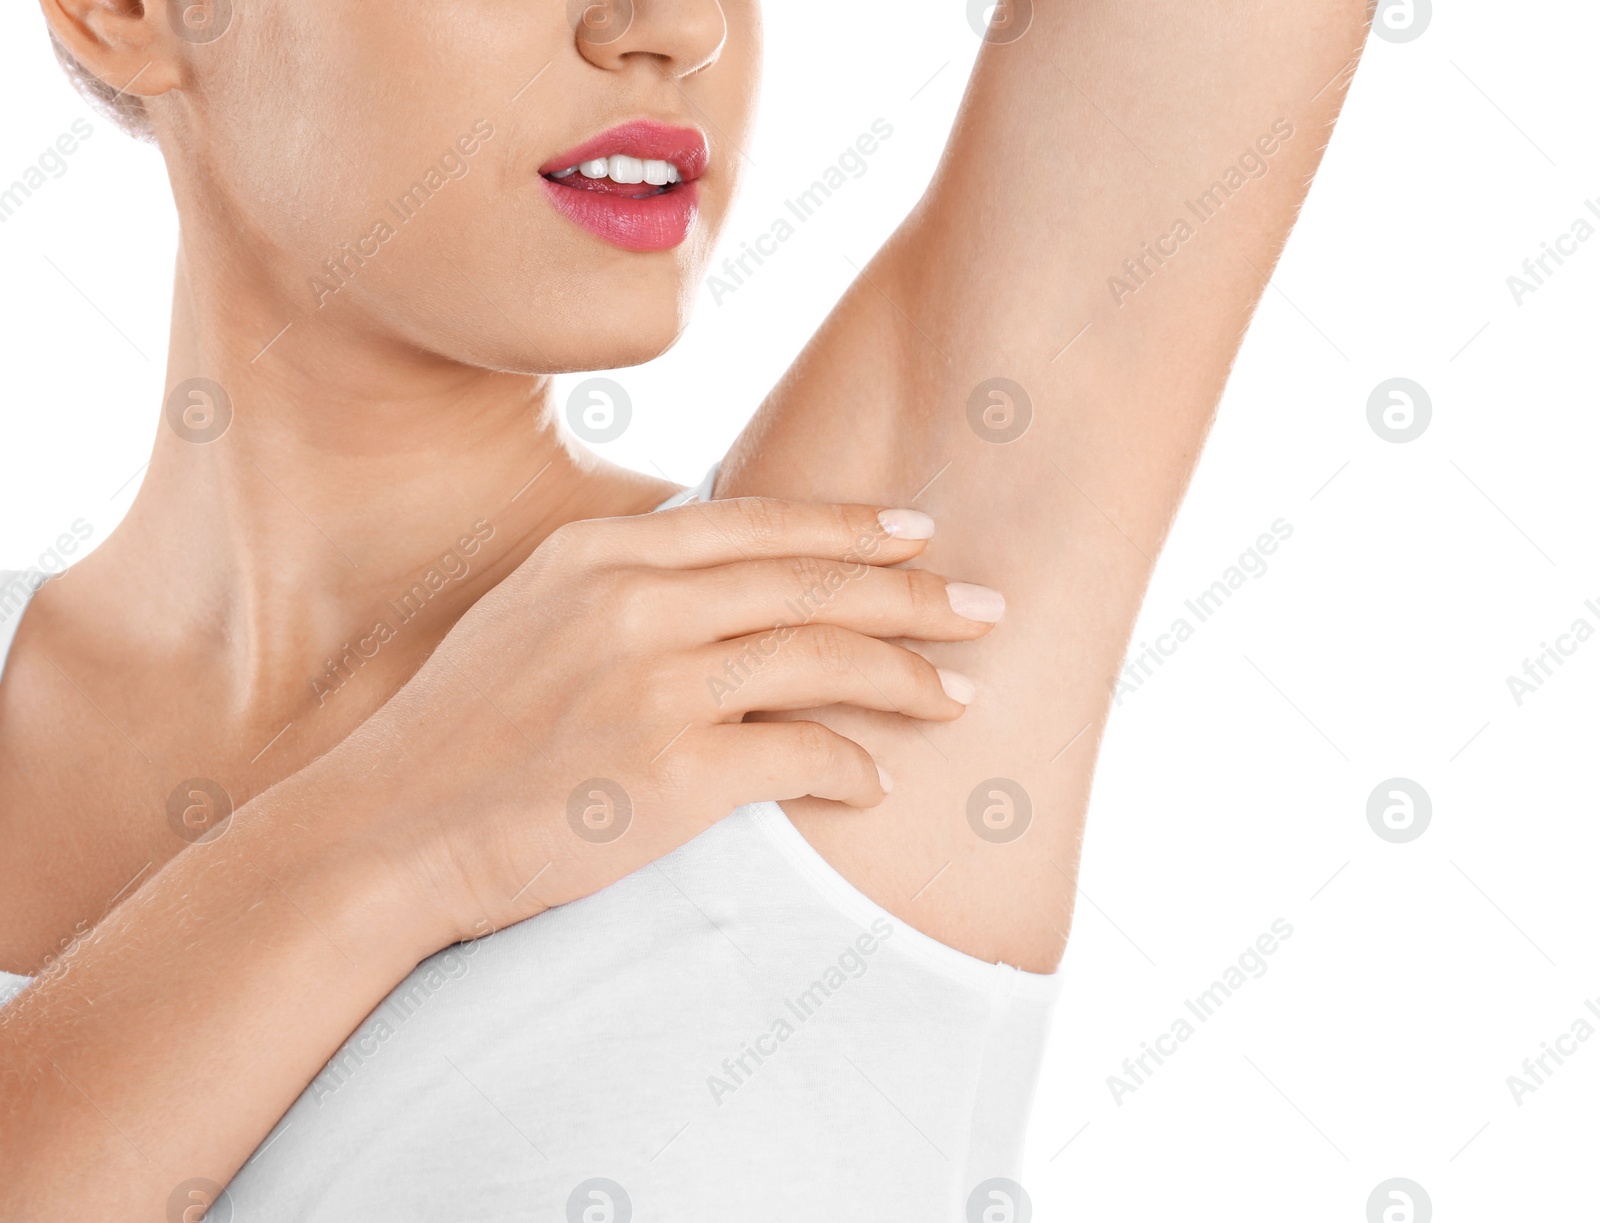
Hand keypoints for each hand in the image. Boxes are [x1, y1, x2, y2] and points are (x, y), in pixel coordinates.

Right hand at [320, 497, 1002, 947]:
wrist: (389, 830)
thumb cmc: (457, 733)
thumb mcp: (528, 614)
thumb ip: (620, 581)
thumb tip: (714, 572)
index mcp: (600, 551)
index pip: (759, 523)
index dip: (851, 527)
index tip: (918, 534)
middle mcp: (635, 599)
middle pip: (811, 581)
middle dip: (913, 593)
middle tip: (984, 607)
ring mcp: (656, 680)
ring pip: (824, 656)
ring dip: (906, 676)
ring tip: (958, 694)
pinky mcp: (673, 768)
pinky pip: (803, 754)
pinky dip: (852, 766)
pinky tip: (875, 781)